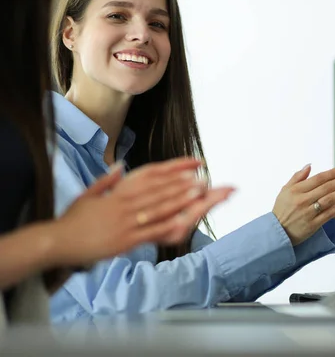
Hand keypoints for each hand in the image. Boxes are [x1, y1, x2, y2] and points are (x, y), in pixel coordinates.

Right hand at [51, 158, 233, 266]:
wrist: (57, 241)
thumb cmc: (73, 220)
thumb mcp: (89, 194)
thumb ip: (107, 180)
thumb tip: (121, 167)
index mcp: (118, 193)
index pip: (150, 178)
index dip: (172, 172)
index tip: (188, 168)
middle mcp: (124, 204)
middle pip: (159, 191)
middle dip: (182, 185)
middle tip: (202, 179)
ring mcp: (126, 222)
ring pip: (158, 208)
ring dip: (180, 199)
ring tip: (199, 192)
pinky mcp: (125, 240)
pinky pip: (150, 231)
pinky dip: (168, 224)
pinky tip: (183, 220)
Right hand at [272, 164, 334, 245]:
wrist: (277, 233)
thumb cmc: (281, 210)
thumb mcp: (285, 191)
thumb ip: (297, 177)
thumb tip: (309, 165)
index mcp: (296, 190)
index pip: (319, 178)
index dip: (334, 172)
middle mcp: (302, 200)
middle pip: (326, 187)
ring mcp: (308, 213)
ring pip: (329, 199)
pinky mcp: (313, 224)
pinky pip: (328, 214)